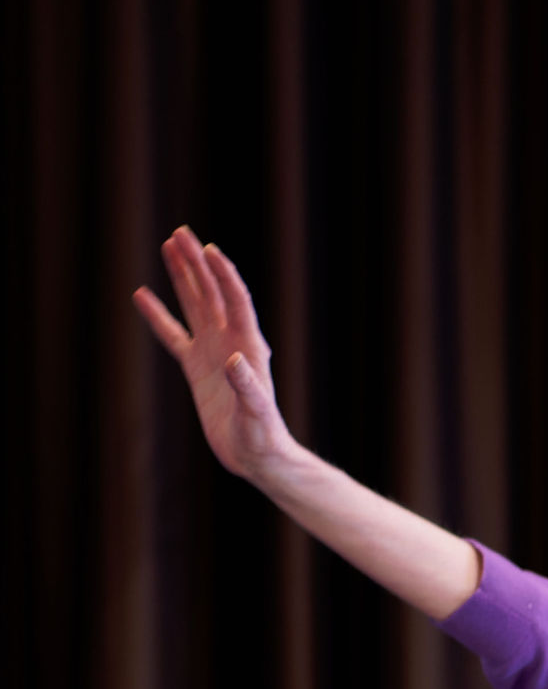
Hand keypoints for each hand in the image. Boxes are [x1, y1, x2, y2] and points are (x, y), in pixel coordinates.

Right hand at [133, 227, 298, 482]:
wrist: (256, 455)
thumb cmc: (263, 437)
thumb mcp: (257, 414)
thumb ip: (249, 387)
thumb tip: (235, 359)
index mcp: (250, 347)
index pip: (236, 301)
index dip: (224, 275)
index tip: (208, 250)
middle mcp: (232, 342)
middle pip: (213, 293)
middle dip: (197, 264)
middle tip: (179, 233)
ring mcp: (213, 351)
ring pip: (194, 305)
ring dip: (182, 277)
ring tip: (167, 246)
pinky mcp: (197, 367)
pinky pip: (173, 334)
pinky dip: (159, 315)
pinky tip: (142, 295)